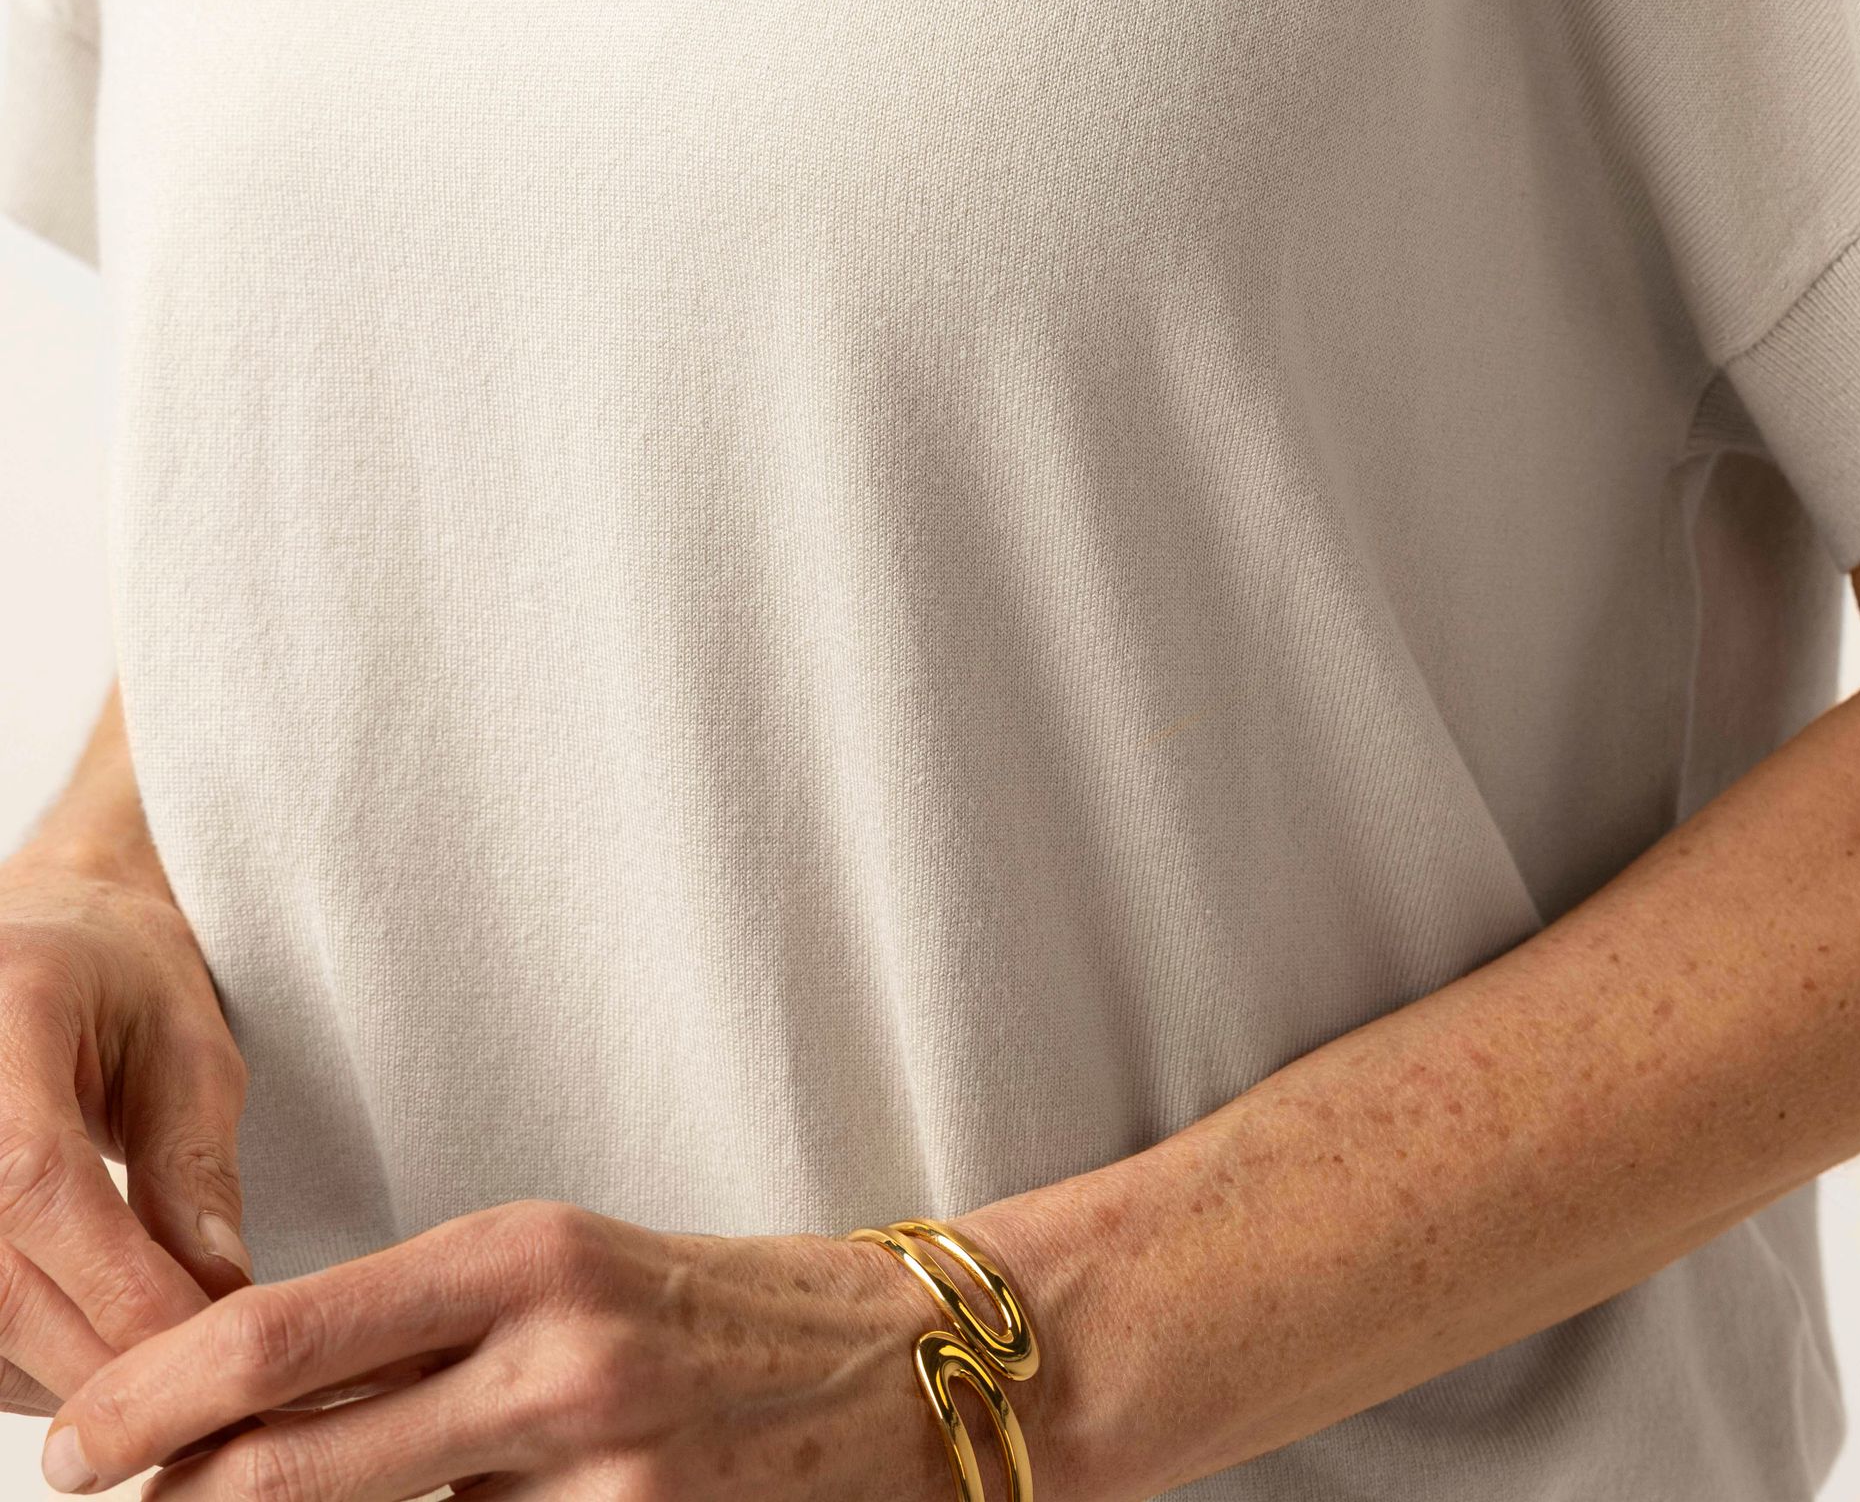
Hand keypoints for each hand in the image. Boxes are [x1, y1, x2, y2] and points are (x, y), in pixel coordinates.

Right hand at [0, 847, 250, 1416]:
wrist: (40, 934)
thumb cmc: (122, 978)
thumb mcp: (189, 1044)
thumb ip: (194, 1167)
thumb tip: (221, 1303)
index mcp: (3, 1016)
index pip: (39, 1183)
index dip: (119, 1284)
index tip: (207, 1351)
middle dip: (103, 1355)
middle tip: (201, 1406)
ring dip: (60, 1375)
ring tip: (159, 1393)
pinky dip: (18, 1360)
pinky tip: (91, 1360)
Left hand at [36, 1200, 973, 1499]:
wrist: (908, 1367)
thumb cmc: (710, 1314)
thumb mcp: (564, 1276)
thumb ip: (423, 1338)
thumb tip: (252, 1406)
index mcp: (525, 1250)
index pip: (284, 1333)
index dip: (152, 1396)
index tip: (78, 1435)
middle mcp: (552, 1355)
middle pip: (289, 1464)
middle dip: (175, 1500)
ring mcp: (598, 1474)